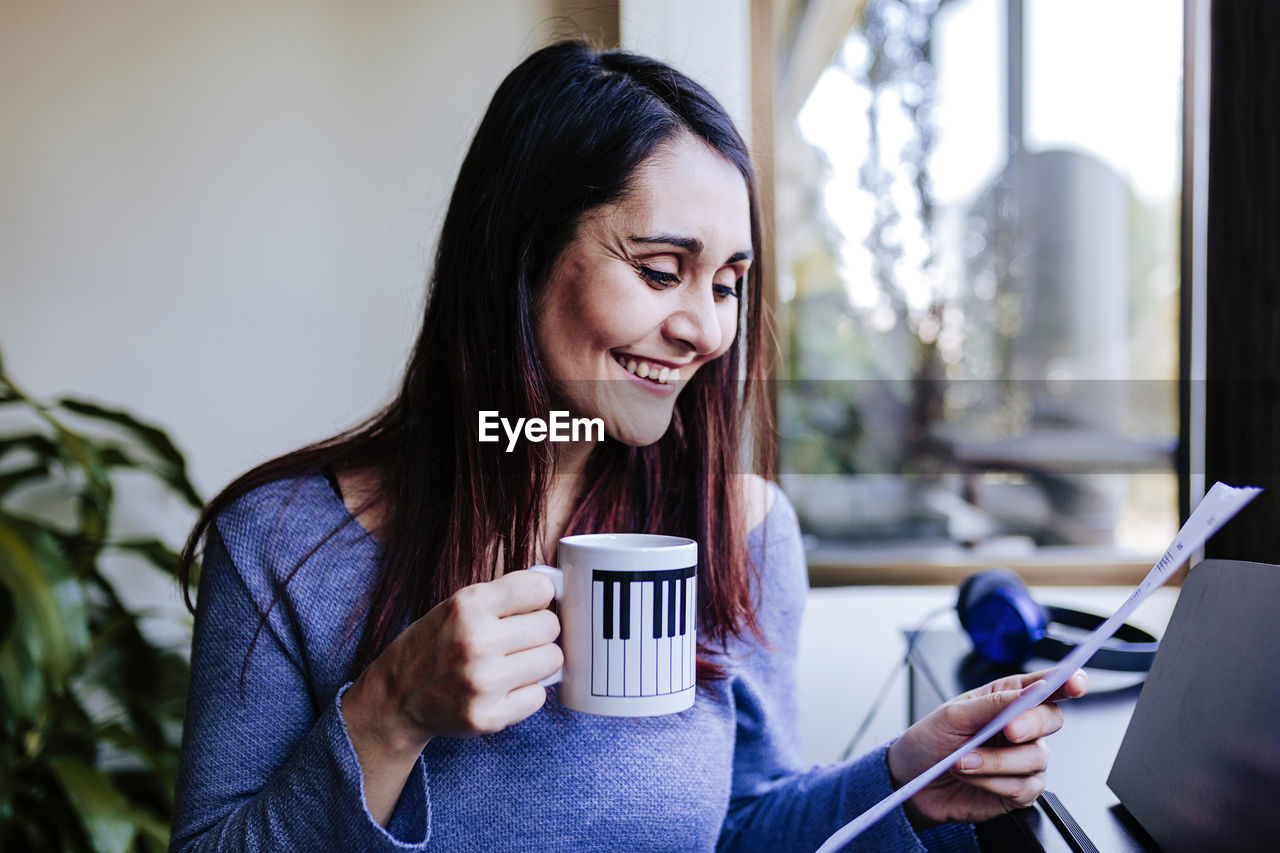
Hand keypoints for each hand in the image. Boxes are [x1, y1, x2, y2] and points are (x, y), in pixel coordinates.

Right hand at [344, 569, 562, 752]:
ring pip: (552, 660)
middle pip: (550, 626)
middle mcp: (476, 641)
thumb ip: (504, 595)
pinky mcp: (489, 716)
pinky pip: (539, 696)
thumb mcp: (457, 605)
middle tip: (516, 639)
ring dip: (537, 661)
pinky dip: (527, 692)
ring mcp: (483, 682)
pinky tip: (504, 688)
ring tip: (511, 663)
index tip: (529, 606)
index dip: (538, 597)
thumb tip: (554, 587)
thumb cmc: (434, 645)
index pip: (540, 589)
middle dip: (538, 631)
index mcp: (468, 605)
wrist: (395, 698)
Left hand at [886, 668, 1088, 827]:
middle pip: (1052, 719)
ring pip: (1036, 757)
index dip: (1067, 681)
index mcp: (1007, 697)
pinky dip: (994, 781)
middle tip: (1008, 730)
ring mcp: (1023, 760)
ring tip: (963, 760)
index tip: (1074, 683)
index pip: (1046, 686)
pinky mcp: (1020, 790)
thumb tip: (1028, 693)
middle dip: (1031, 724)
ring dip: (996, 760)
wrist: (914, 780)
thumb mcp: (952, 715)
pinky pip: (1024, 787)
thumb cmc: (930, 741)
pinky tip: (972, 777)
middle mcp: (1021, 727)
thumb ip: (992, 704)